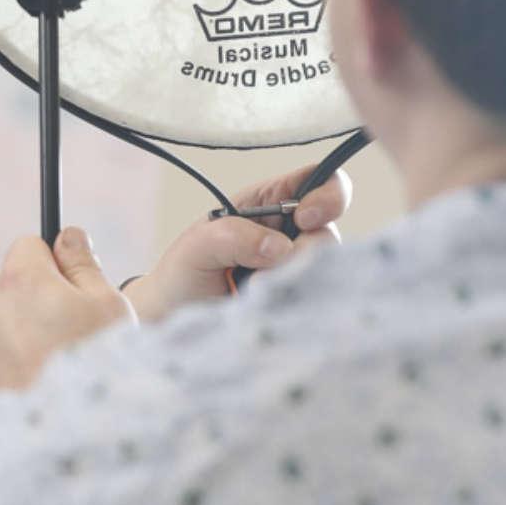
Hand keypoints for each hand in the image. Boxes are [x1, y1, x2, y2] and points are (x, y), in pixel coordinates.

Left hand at [0, 227, 133, 402]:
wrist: (71, 448)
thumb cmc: (100, 370)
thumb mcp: (110, 307)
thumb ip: (84, 265)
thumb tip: (67, 236)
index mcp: (20, 283)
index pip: (27, 247)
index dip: (55, 265)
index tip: (74, 287)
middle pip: (17, 295)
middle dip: (43, 310)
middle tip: (79, 341)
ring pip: (8, 336)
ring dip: (31, 347)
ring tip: (66, 379)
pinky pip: (1, 372)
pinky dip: (20, 380)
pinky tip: (48, 401)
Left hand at [125, 165, 350, 323]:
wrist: (176, 323)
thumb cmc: (183, 275)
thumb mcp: (196, 247)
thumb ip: (232, 236)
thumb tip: (280, 248)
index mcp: (269, 202)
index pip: (318, 181)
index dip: (327, 194)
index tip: (306, 218)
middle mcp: (291, 233)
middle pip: (329, 229)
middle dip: (309, 247)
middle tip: (276, 265)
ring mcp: (297, 268)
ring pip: (326, 266)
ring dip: (295, 278)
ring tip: (254, 290)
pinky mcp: (299, 298)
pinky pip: (319, 295)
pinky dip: (299, 299)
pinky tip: (269, 305)